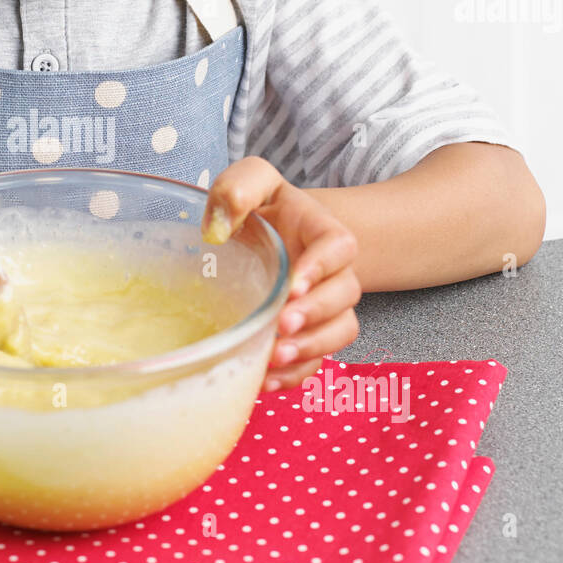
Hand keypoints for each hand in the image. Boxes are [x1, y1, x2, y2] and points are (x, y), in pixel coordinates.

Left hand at [203, 157, 360, 391]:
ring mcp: (324, 307)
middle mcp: (330, 272)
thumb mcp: (251, 182)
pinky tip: (266, 380)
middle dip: (316, 314)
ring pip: (339, 332)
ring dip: (312, 348)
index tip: (294, 285)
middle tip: (282, 325)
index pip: (339, 246)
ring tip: (274, 357)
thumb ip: (240, 186)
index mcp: (320, 231)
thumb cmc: (261, 209)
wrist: (271, 235)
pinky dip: (296, 375)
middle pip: (345, 295)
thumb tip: (217, 226)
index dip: (322, 267)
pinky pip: (316, 360)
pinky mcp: (309, 335)